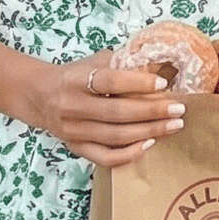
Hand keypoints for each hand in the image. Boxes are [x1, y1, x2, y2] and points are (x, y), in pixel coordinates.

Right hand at [30, 53, 186, 168]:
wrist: (40, 96)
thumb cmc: (76, 75)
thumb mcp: (95, 62)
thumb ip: (122, 64)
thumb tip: (162, 67)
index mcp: (76, 79)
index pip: (110, 81)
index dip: (138, 83)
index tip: (163, 84)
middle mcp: (72, 106)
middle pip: (117, 113)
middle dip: (152, 112)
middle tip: (179, 108)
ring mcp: (73, 131)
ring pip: (115, 136)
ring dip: (148, 132)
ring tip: (174, 125)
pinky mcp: (75, 147)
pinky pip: (104, 157)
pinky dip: (129, 154)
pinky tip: (149, 144)